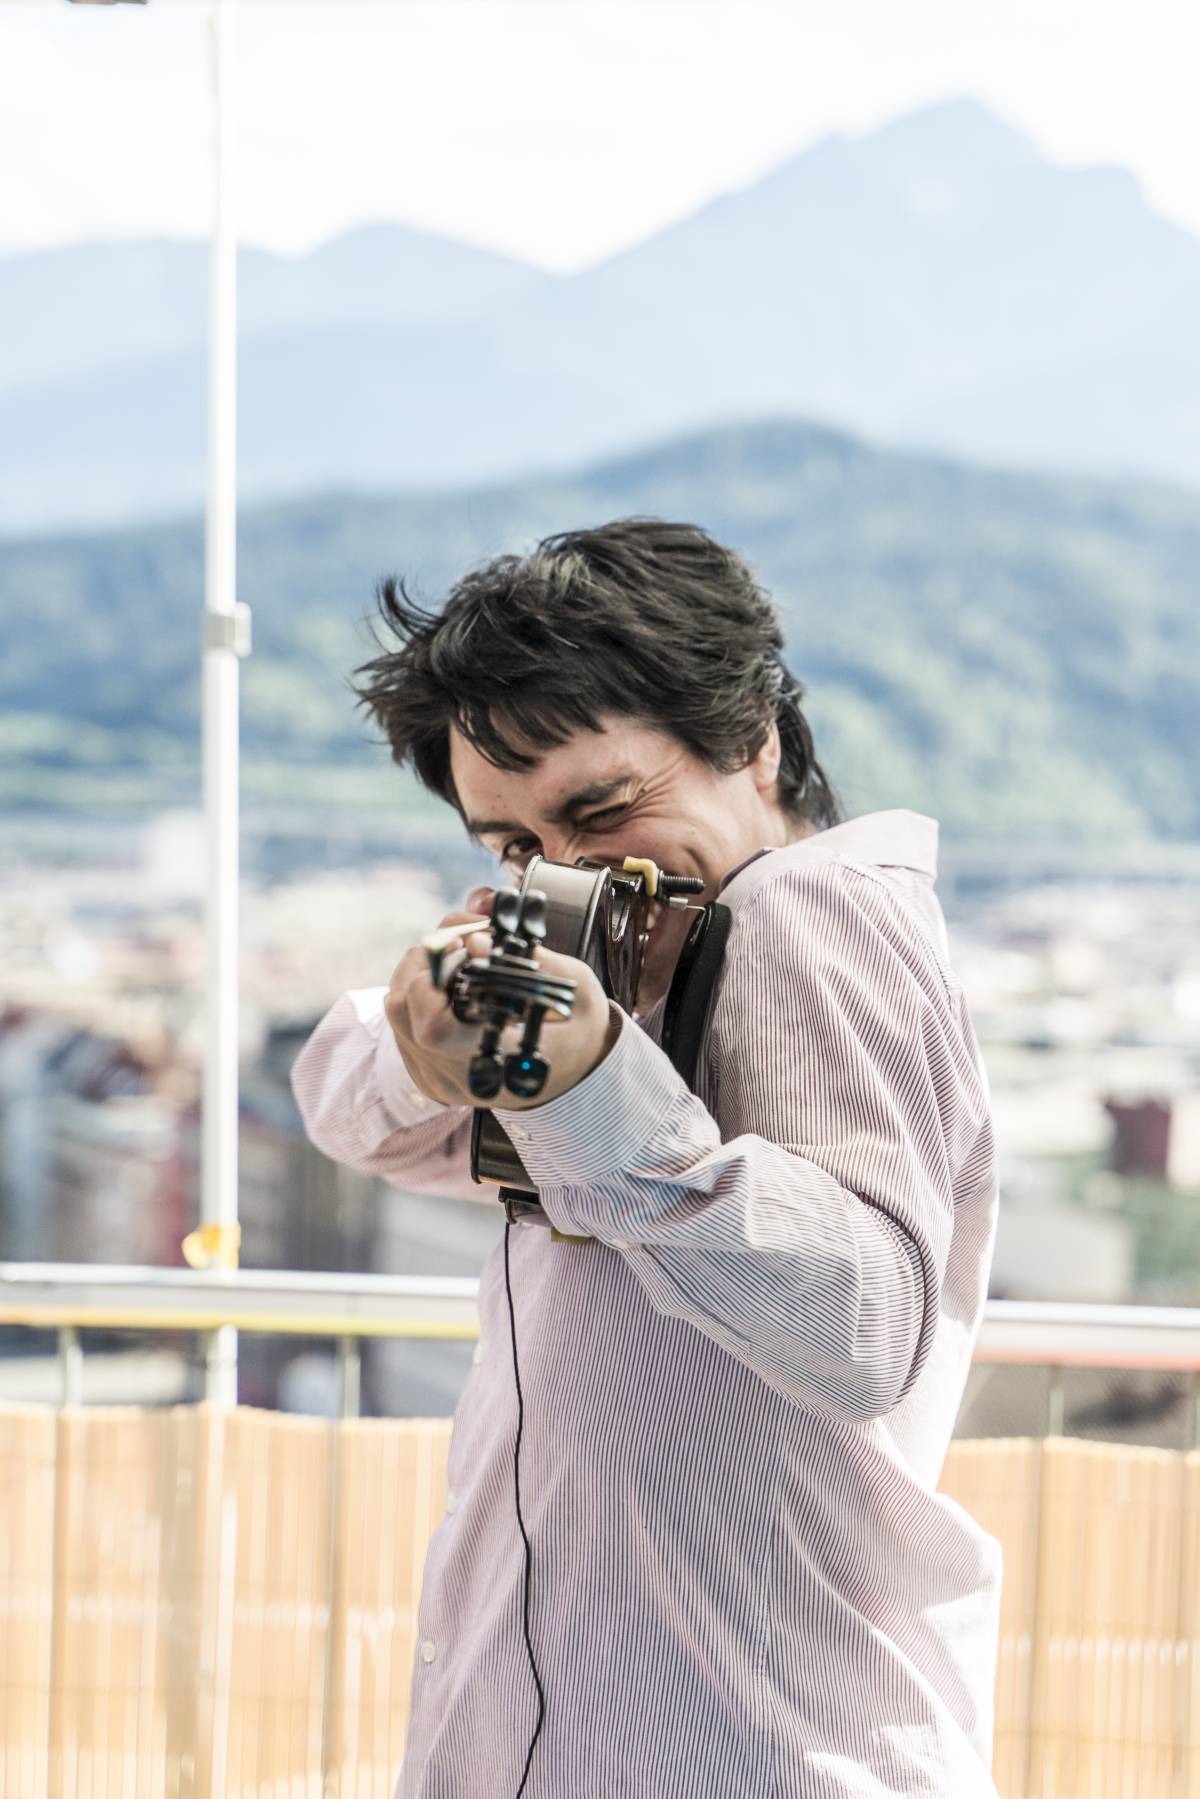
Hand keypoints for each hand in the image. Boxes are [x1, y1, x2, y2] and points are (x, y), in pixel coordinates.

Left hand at [384, 893, 619, 1109]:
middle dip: (429, 957)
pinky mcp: (424, 1069)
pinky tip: (453, 975)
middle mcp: (456, 1077)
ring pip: (396, 1008)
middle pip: (403, 1007)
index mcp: (494, 1064)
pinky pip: (403, 1018)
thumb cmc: (576, 1025)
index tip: (469, 945)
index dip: (438, 974)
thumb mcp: (570, 987)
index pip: (433, 1026)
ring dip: (421, 967)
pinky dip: (421, 986)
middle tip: (466, 938)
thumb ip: (522, 959)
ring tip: (460, 952)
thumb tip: (478, 937)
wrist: (579, 1068)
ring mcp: (435, 1076)